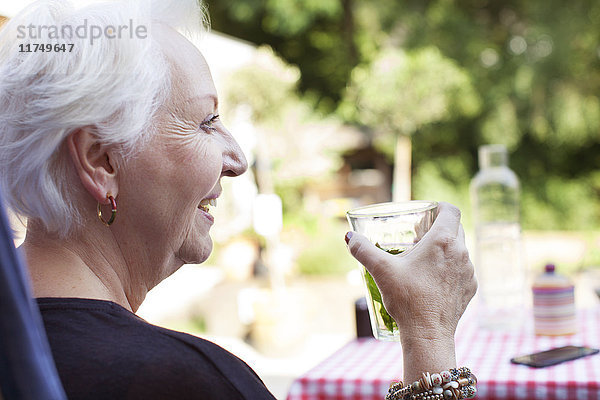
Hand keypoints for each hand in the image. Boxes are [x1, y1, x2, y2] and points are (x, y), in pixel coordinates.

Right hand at [346, 202, 476, 342]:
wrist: (428, 335)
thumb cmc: (407, 299)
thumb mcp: (381, 270)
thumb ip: (363, 250)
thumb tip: (349, 237)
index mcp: (443, 241)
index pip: (451, 210)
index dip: (439, 207)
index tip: (426, 213)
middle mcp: (461, 252)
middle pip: (456, 228)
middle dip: (439, 227)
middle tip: (419, 236)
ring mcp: (469, 272)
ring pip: (459, 249)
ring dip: (445, 249)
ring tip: (424, 259)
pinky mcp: (470, 288)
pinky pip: (462, 269)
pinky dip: (450, 268)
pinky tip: (433, 279)